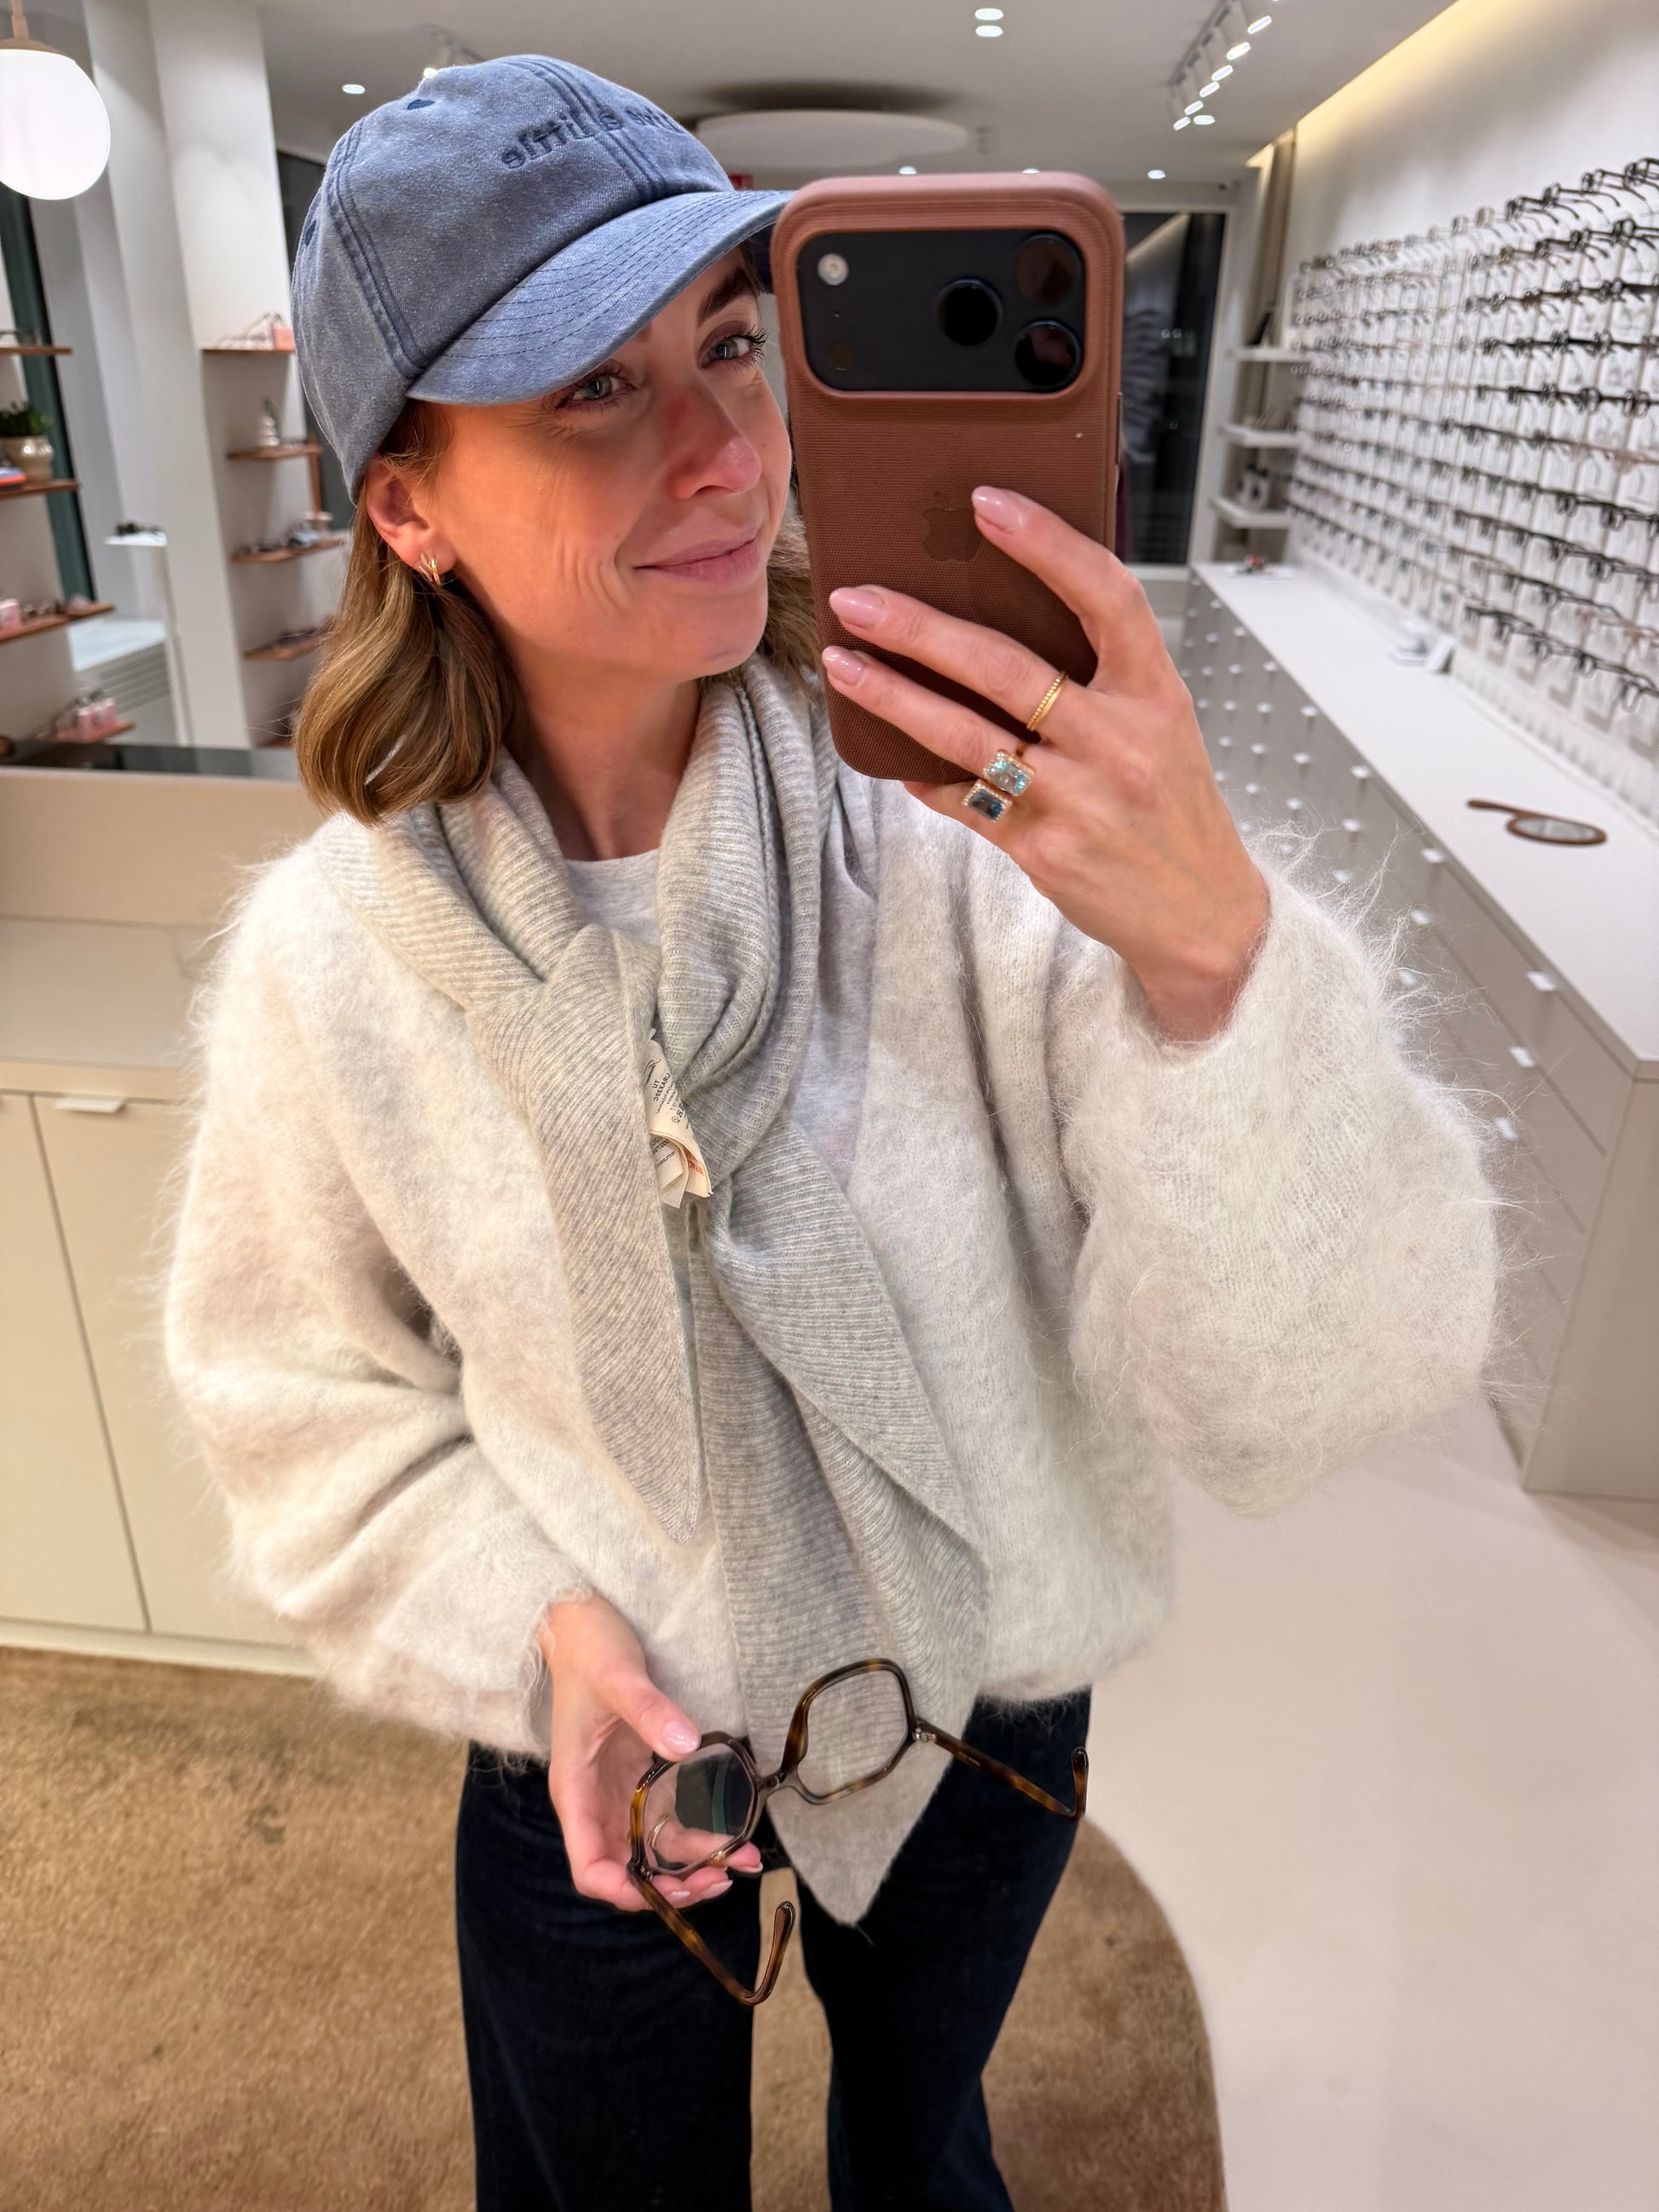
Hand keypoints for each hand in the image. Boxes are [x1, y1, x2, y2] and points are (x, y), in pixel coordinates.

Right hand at [537, 1591, 761, 1911]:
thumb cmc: (589, 1649)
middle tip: (720, 1879)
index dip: (623, 1890)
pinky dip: (700, 1836)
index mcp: (577, 1789)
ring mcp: (622, 1791)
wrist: (583, 1621)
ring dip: (693, 1867)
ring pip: (654, 1849)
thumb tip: (687, 1746)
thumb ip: (649, 1710)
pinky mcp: (643, 1776)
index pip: (589, 1866)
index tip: (667, 1890)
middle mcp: (598, 1801)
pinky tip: (733, 1838)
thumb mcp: (617, 1675)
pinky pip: (671, 1819)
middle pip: (627, 1869)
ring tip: (740, 1865)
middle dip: (670, 1886)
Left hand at [819, 485, 1271, 1041]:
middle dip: (920, 627)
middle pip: (1005, 666)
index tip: (988, 503)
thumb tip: (1004, 617)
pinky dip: (920, 773)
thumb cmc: (1172, 808)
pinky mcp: (1042, 849)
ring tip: (841, 662)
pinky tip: (885, 752)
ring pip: (965, 734)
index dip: (1047, 544)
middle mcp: (1118, 741)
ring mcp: (1078, 798)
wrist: (1204, 916)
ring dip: (893, 695)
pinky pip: (962, 800)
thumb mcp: (1161, 727)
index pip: (1106, 596)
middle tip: (858, 598)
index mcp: (1154, 694)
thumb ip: (1101, 678)